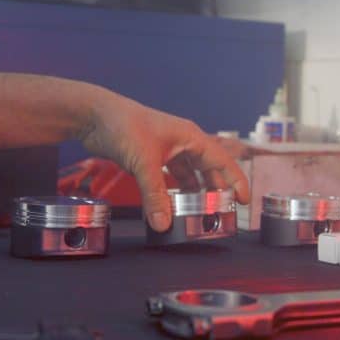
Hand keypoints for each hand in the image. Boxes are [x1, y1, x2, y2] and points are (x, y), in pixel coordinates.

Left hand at [80, 92, 249, 231]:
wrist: (94, 115)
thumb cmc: (123, 125)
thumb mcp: (143, 162)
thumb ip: (155, 194)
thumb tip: (162, 224)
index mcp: (190, 137)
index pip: (222, 161)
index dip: (236, 181)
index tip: (244, 201)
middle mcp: (183, 143)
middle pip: (208, 169)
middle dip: (216, 190)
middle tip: (222, 212)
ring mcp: (167, 150)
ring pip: (189, 174)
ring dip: (194, 192)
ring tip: (200, 212)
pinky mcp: (151, 157)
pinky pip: (170, 177)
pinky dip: (173, 191)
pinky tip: (173, 204)